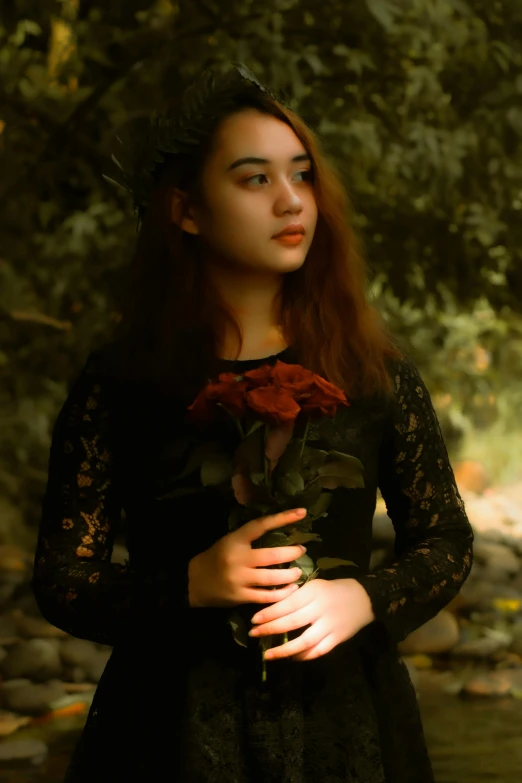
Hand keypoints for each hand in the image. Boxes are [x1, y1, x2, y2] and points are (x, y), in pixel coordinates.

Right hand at [188, 507, 306, 607]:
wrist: (195, 581)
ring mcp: (239, 579)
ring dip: (290, 575)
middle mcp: (237, 558)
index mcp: (235, 540)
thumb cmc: (217, 557)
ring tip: (298, 572)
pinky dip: (282, 594)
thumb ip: (250, 538)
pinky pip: (266, 596)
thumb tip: (281, 531)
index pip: (261, 525)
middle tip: (302, 550)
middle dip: (291, 553)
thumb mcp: (230, 541)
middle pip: (272, 556)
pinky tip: (291, 589)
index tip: (301, 513)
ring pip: (272, 578)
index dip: (282, 518)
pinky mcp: (240, 596)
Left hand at [248, 578, 374, 661]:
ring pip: (304, 641)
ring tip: (268, 655)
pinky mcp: (338, 639)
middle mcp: (321, 608)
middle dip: (270, 629)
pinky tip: (291, 658)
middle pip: (292, 622)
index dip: (269, 613)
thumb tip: (273, 608)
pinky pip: (318, 651)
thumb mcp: (315, 585)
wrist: (365, 598)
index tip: (254, 620)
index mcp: (314, 591)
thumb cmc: (334, 590)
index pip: (287, 604)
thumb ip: (297, 596)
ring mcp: (330, 625)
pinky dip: (303, 656)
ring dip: (284, 650)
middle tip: (254, 634)